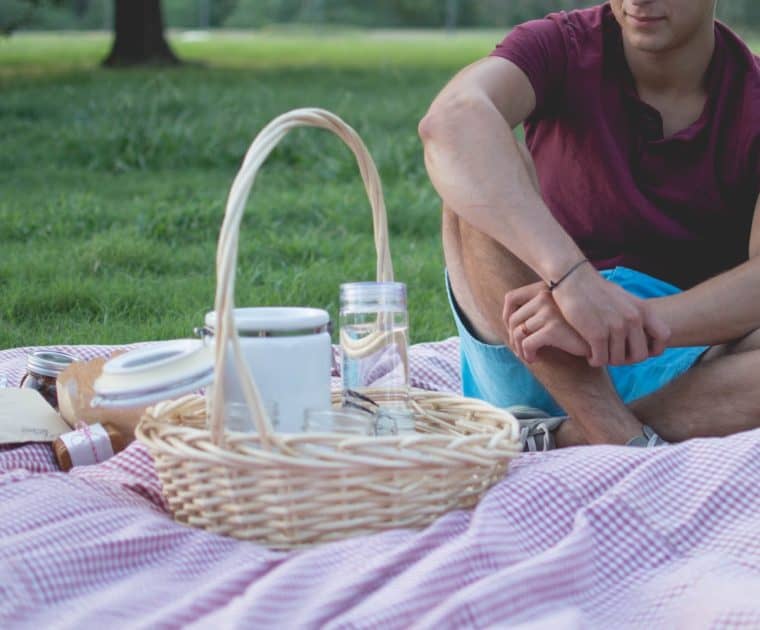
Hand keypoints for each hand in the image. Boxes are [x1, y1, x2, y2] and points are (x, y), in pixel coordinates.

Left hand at [503, 283, 588, 362]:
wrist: (603, 335)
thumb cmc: (578, 326)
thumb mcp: (557, 311)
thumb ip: (538, 309)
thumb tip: (510, 324)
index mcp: (544, 288)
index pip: (511, 298)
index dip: (506, 317)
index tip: (513, 332)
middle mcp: (545, 296)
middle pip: (513, 319)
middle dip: (513, 338)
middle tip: (521, 351)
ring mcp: (549, 311)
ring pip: (518, 333)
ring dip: (520, 349)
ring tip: (528, 356)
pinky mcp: (553, 328)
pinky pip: (527, 344)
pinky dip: (527, 354)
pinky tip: (535, 359)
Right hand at [548, 264, 669, 365]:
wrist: (572, 279)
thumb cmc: (595, 289)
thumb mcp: (624, 298)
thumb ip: (635, 314)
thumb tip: (642, 332)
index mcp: (643, 309)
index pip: (664, 337)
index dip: (652, 349)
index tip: (636, 349)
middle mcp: (633, 318)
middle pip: (640, 355)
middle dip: (626, 360)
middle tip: (613, 354)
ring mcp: (616, 326)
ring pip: (618, 360)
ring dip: (608, 360)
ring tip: (599, 353)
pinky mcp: (597, 334)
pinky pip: (601, 359)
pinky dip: (594, 360)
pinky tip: (589, 354)